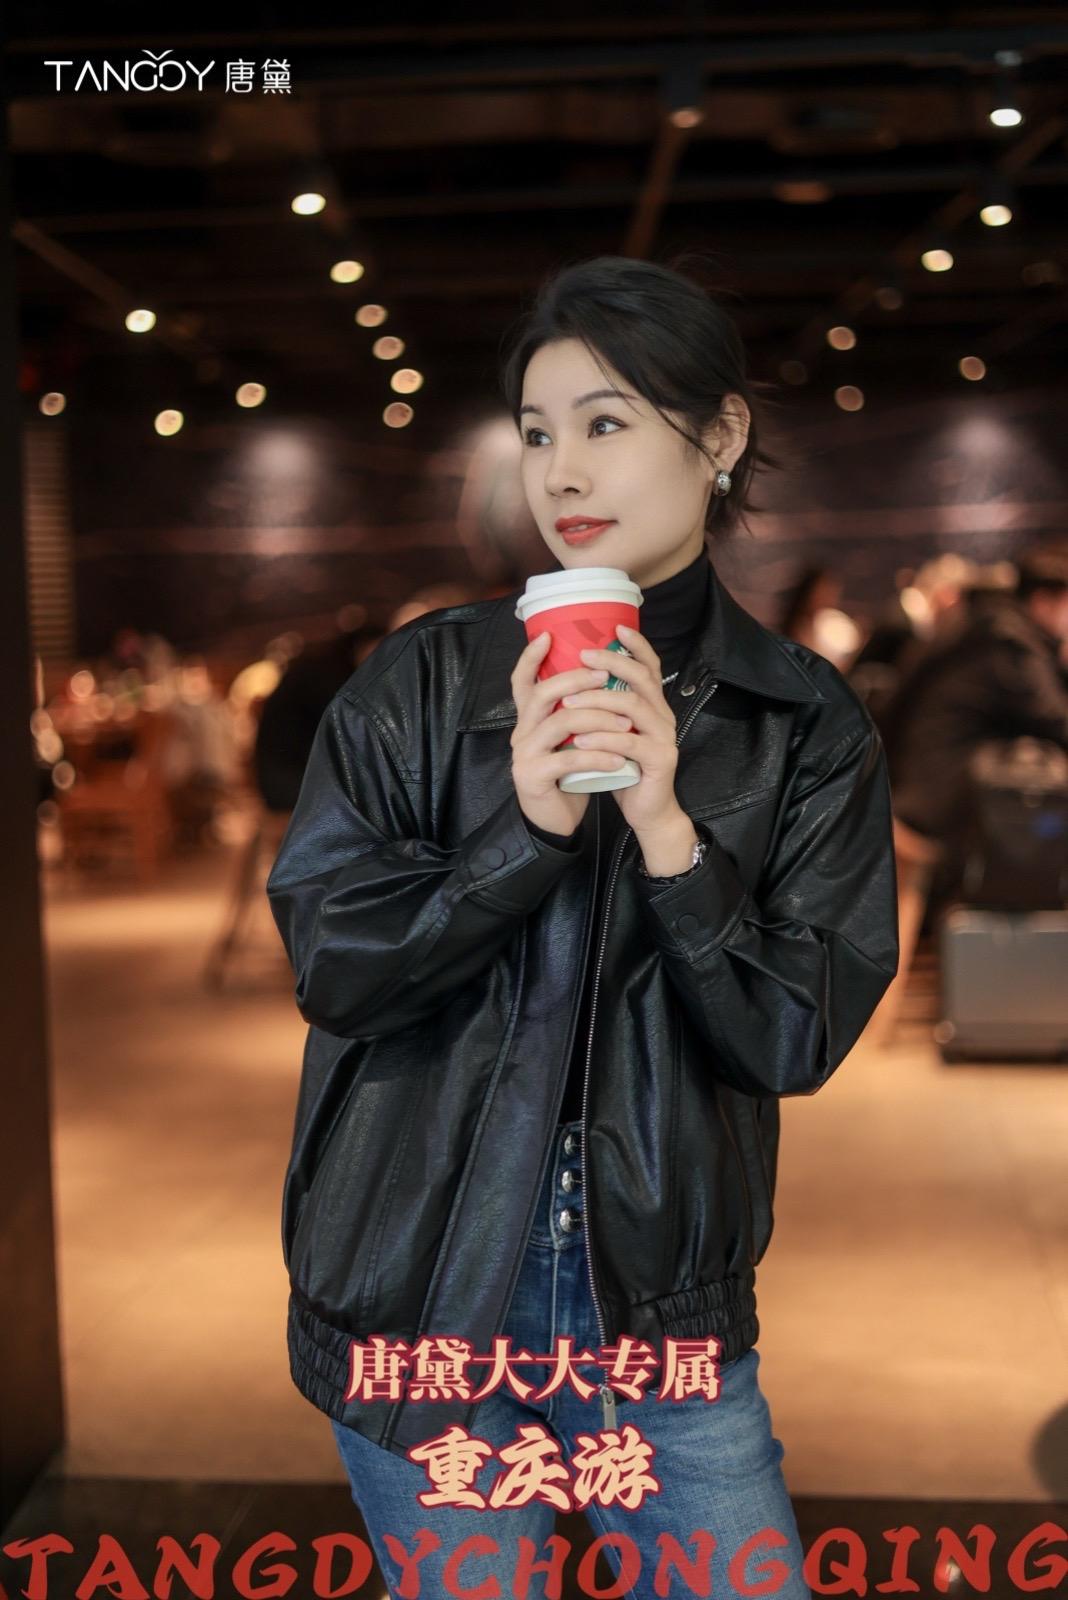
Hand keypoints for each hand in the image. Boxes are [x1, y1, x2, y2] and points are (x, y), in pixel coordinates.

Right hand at [510, 630, 639, 835]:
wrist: (553, 820)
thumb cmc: (566, 776)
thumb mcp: (569, 739)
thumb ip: (574, 713)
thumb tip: (603, 676)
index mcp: (529, 719)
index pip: (521, 681)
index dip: (531, 657)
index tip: (549, 634)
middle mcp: (521, 731)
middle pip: (543, 693)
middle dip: (576, 680)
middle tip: (605, 676)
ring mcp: (524, 754)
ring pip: (560, 723)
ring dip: (597, 718)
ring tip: (626, 722)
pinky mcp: (533, 776)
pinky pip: (569, 759)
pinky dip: (598, 756)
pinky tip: (619, 759)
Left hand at [560, 624, 686, 835]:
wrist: (647, 810)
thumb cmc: (623, 767)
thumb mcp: (612, 733)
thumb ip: (604, 709)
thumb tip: (572, 681)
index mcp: (652, 705)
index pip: (649, 667)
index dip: (636, 645)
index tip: (616, 626)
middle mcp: (663, 715)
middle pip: (641, 678)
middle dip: (612, 663)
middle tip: (583, 656)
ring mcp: (665, 736)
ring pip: (634, 706)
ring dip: (599, 701)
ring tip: (569, 703)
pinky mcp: (660, 759)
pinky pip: (629, 742)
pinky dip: (603, 738)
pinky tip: (581, 739)